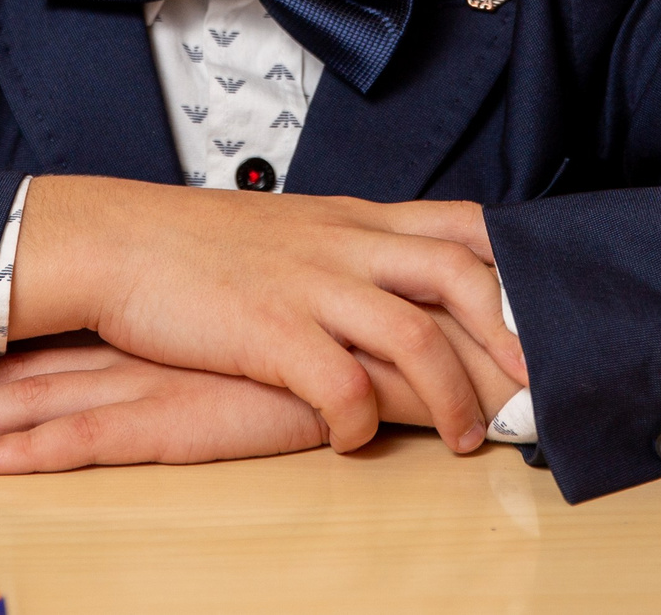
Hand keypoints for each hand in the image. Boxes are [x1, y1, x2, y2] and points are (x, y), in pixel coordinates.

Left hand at [0, 343, 326, 472]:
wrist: (406, 339)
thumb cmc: (347, 342)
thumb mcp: (271, 336)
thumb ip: (228, 340)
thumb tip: (197, 349)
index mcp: (166, 324)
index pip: (60, 341)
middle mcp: (151, 345)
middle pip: (33, 369)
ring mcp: (163, 378)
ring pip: (45, 400)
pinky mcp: (189, 416)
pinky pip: (96, 438)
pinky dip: (34, 449)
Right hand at [6, 178, 526, 453]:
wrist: (116, 241)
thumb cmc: (198, 244)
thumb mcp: (292, 229)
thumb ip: (349, 249)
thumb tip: (398, 284)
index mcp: (354, 218)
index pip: (460, 222)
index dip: (512, 263)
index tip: (545, 303)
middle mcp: (344, 245)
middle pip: (459, 275)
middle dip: (509, 333)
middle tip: (534, 384)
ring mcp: (310, 286)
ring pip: (415, 335)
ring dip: (451, 395)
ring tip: (464, 438)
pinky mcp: (271, 332)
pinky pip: (341, 385)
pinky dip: (362, 422)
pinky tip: (357, 442)